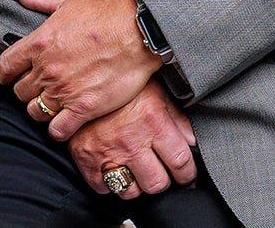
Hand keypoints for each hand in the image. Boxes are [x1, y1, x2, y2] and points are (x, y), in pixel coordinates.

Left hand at [0, 0, 158, 141]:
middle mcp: (48, 70)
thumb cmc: (106, 14)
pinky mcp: (84, 108)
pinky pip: (57, 130)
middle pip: (20, 92)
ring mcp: (64, 91)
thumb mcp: (69, 1)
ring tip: (53, 102)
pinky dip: (58, 129)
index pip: (5, 67)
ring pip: (35, 112)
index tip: (11, 76)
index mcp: (39, 43)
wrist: (139, 33)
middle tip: (40, 86)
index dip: (5, 74)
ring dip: (41, 109)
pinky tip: (65, 120)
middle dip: (27, 89)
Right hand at [69, 80, 197, 201]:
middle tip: (159, 171)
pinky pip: (104, 189)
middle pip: (157, 184)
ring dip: (136, 184)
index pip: (181, 162)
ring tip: (136, 171)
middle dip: (162, 180)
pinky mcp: (88, 161)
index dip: (187, 174)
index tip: (186, 175)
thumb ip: (177, 118)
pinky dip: (109, 183)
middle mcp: (132, 142)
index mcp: (153, 122)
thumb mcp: (156, 93)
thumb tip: (192, 141)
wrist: (82, 82)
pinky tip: (114, 168)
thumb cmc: (122, 88)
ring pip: (131, 192)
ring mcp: (109, 154)